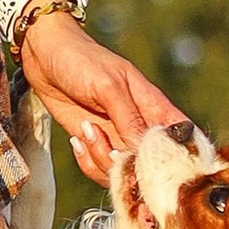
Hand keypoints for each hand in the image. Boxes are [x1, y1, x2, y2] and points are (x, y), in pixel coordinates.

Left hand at [15, 7, 188, 185]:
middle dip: (131, 166)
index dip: (178, 157)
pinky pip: (100, 170)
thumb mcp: (107, 86)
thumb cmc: (82, 61)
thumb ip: (128, 118)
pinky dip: (87, 162)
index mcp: (156, 108)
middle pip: (153, 165)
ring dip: (102, 160)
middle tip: (107, 145)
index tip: (156, 163)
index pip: (183, 139)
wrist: (46, 56)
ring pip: (124, 173)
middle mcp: (141, 128)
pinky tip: (77, 139)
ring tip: (86, 131)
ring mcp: (118, 139)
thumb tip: (145, 150)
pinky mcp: (95, 146)